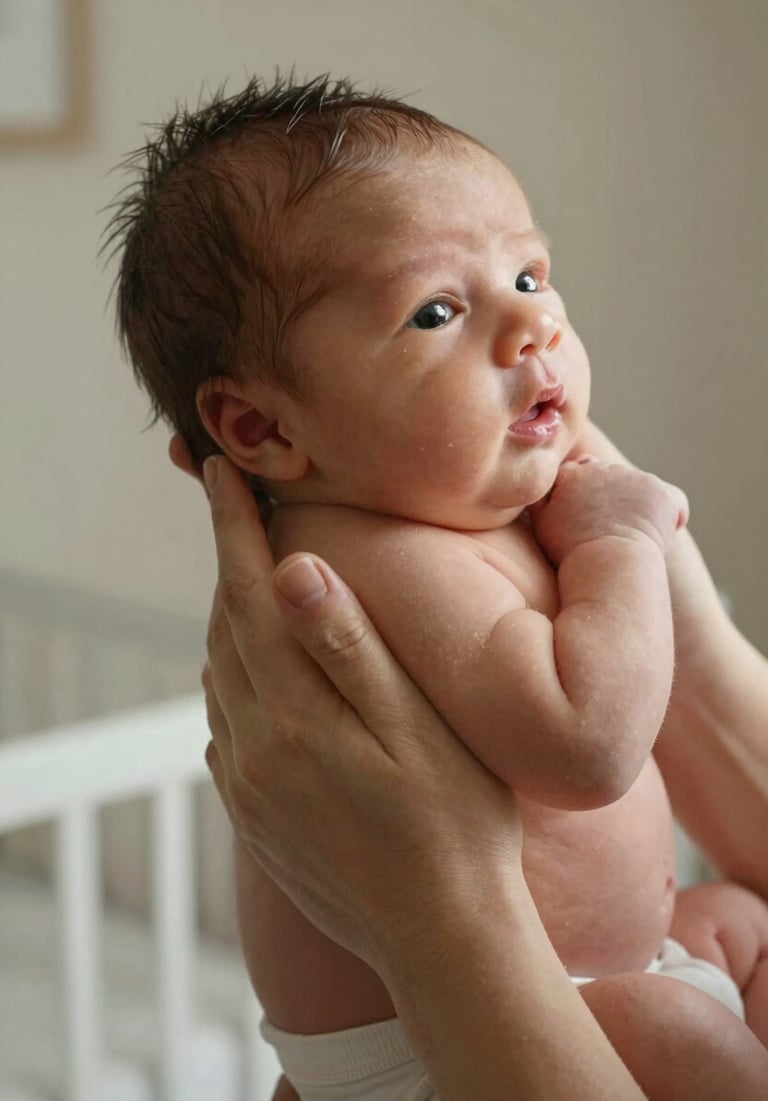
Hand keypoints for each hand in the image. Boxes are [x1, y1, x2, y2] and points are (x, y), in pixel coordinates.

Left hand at [202, 454, 524, 971]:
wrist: (440, 938)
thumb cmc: (456, 825)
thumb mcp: (418, 730)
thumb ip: (351, 649)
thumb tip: (295, 570)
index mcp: (295, 715)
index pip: (249, 595)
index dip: (235, 528)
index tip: (220, 470)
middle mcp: (255, 747)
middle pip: (226, 629)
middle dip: (231, 561)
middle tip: (239, 508)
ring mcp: (249, 785)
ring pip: (222, 674)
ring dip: (233, 617)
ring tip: (255, 574)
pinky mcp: (253, 813)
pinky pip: (227, 722)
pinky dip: (237, 676)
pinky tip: (262, 667)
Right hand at [529, 457, 688, 564]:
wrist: (606, 564)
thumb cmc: (569, 553)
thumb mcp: (540, 523)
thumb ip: (541, 497)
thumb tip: (546, 483)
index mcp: (572, 473)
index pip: (580, 471)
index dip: (584, 492)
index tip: (586, 514)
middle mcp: (605, 468)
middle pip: (611, 477)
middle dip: (611, 496)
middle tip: (607, 528)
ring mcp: (636, 479)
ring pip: (641, 488)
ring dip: (638, 504)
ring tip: (630, 536)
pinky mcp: (663, 494)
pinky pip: (674, 500)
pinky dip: (670, 514)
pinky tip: (662, 531)